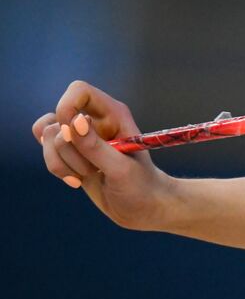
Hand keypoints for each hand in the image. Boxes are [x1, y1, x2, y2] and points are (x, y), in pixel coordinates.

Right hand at [34, 80, 178, 230]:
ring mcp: (80, 136)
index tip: (72, 133)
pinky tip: (76, 181)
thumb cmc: (142, 187)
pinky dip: (57, 167)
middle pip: (57, 119)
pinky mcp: (71, 153)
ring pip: (47, 136)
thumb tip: (73, 122)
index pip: (79, 90)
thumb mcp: (121, 169)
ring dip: (62, 162)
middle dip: (69, 149)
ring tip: (88, 175)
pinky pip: (46, 151)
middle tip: (95, 168)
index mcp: (113, 114)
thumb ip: (96, 147)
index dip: (67, 107)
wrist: (145, 208)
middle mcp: (94, 120)